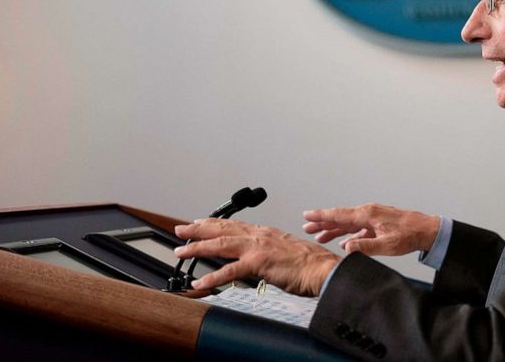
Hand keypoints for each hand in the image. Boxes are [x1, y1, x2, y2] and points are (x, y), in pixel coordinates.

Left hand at [174, 218, 339, 296]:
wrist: (324, 269)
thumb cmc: (311, 265)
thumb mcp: (287, 252)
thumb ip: (271, 252)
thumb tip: (262, 259)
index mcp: (266, 233)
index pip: (235, 225)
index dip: (215, 224)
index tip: (200, 223)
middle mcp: (260, 236)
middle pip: (223, 230)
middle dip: (198, 229)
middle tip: (180, 230)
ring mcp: (258, 248)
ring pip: (221, 245)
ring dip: (198, 248)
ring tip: (181, 252)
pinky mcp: (259, 263)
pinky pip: (231, 271)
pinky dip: (213, 276)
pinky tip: (201, 281)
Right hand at [302, 203, 440, 256]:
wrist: (426, 230)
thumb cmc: (409, 235)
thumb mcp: (386, 245)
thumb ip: (365, 247)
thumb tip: (346, 248)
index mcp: (367, 215)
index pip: (339, 214)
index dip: (321, 216)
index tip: (307, 215)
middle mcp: (368, 213)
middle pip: (340, 218)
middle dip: (322, 222)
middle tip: (307, 227)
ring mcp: (373, 218)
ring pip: (348, 224)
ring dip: (334, 230)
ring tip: (320, 236)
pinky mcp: (378, 225)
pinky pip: (358, 230)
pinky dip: (348, 235)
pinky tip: (343, 243)